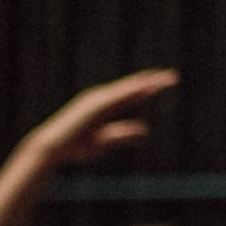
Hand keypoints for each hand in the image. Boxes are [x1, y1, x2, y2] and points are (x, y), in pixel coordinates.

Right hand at [23, 69, 175, 167]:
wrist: (52, 149)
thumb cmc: (74, 148)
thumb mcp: (105, 141)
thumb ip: (124, 134)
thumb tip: (145, 130)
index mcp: (103, 106)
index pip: (130, 95)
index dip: (147, 89)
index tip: (165, 84)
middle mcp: (100, 98)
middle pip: (131, 87)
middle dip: (151, 81)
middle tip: (173, 76)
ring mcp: (96, 100)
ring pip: (126, 89)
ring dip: (144, 84)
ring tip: (163, 80)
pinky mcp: (93, 105)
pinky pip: (116, 96)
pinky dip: (130, 91)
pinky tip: (145, 88)